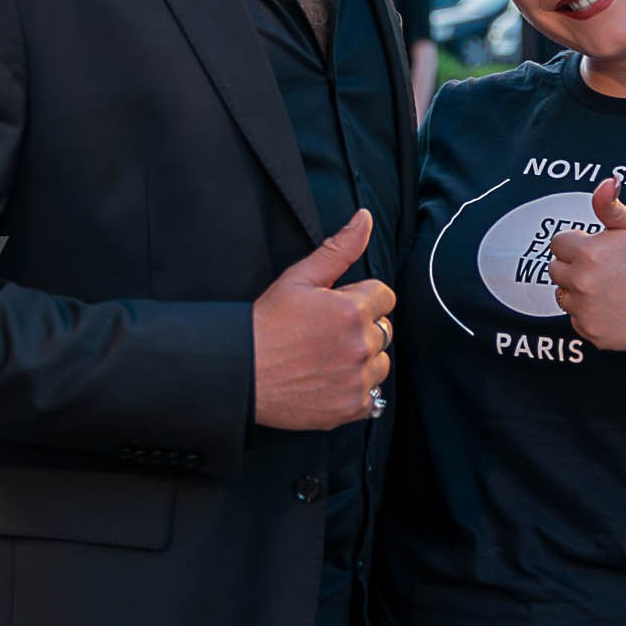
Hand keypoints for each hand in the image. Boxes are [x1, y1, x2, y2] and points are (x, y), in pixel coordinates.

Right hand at [253, 210, 394, 430]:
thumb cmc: (266, 323)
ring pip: (381, 363)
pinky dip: (355, 388)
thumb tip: (365, 218)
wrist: (240, 372)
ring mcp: (357, 380)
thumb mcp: (299, 279)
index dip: (359, 298)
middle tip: (325, 333)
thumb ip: (339, 248)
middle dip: (362, 327)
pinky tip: (328, 380)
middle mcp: (360, 346)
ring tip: (326, 358)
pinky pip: (373, 395)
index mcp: (352, 310)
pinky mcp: (351, 407)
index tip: (335, 307)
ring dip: (363, 359)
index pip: (384, 296)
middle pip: (384, 329)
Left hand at [548, 178, 625, 351]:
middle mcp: (582, 282)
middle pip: (555, 269)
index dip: (577, 243)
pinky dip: (588, 314)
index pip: (558, 242)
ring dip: (577, 290)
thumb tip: (605, 183)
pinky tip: (612, 307)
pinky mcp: (590, 332)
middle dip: (574, 266)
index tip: (596, 248)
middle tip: (604, 268)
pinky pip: (575, 319)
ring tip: (609, 287)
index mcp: (589, 252)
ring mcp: (585, 310)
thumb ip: (610, 206)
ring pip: (563, 295)